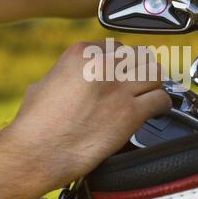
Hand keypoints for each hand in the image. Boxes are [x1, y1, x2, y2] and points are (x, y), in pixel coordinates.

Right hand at [10, 42, 170, 188]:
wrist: (37, 152)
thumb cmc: (35, 123)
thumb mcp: (43, 84)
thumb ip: (64, 74)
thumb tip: (69, 79)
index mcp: (81, 54)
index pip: (116, 47)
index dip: (121, 61)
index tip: (122, 72)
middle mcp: (103, 65)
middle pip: (139, 56)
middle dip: (140, 69)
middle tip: (138, 81)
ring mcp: (119, 88)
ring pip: (155, 73)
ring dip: (154, 83)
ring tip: (150, 92)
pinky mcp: (130, 112)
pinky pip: (160, 99)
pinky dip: (162, 105)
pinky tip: (157, 110)